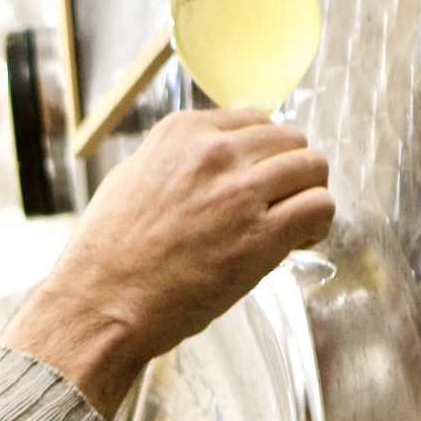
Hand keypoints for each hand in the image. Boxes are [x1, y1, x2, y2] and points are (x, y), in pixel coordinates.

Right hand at [3, 109, 333, 417]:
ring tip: (295, 223)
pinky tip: (299, 241)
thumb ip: (176, 159)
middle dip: (291, 170)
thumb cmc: (109, 252)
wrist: (101, 301)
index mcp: (182, 132)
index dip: (263, 153)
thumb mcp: (132, 178)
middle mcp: (214, 152)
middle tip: (282, 202)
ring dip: (309, 193)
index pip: (254, 119)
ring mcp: (240, 191)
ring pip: (313, 167)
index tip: (260, 177)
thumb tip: (208, 160)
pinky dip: (318, 224)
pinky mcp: (260, 235)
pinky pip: (319, 208)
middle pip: (290, 139)